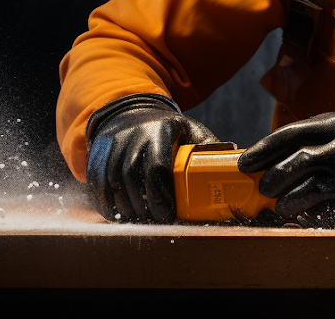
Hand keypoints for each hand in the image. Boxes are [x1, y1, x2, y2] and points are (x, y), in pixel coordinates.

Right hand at [85, 94, 218, 222]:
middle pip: (134, 178)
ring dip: (127, 207)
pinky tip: (119, 215)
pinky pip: (97, 183)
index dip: (162, 195)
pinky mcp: (96, 154)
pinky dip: (107, 203)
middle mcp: (132, 135)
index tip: (169, 215)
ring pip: (114, 182)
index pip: (157, 167)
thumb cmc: (167, 128)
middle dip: (145, 206)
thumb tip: (238, 167)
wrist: (129, 112)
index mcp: (159, 130)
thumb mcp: (189, 130)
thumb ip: (209, 147)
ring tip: (142, 220)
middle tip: (157, 222)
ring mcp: (112, 144)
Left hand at [237, 112, 334, 226]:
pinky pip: (331, 208)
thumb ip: (319, 141)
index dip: (264, 149)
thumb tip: (273, 159)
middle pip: (297, 162)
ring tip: (282, 207)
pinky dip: (314, 215)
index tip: (245, 163)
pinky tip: (306, 218)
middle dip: (274, 178)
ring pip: (310, 188)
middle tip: (263, 189)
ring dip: (289, 201)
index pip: (291, 134)